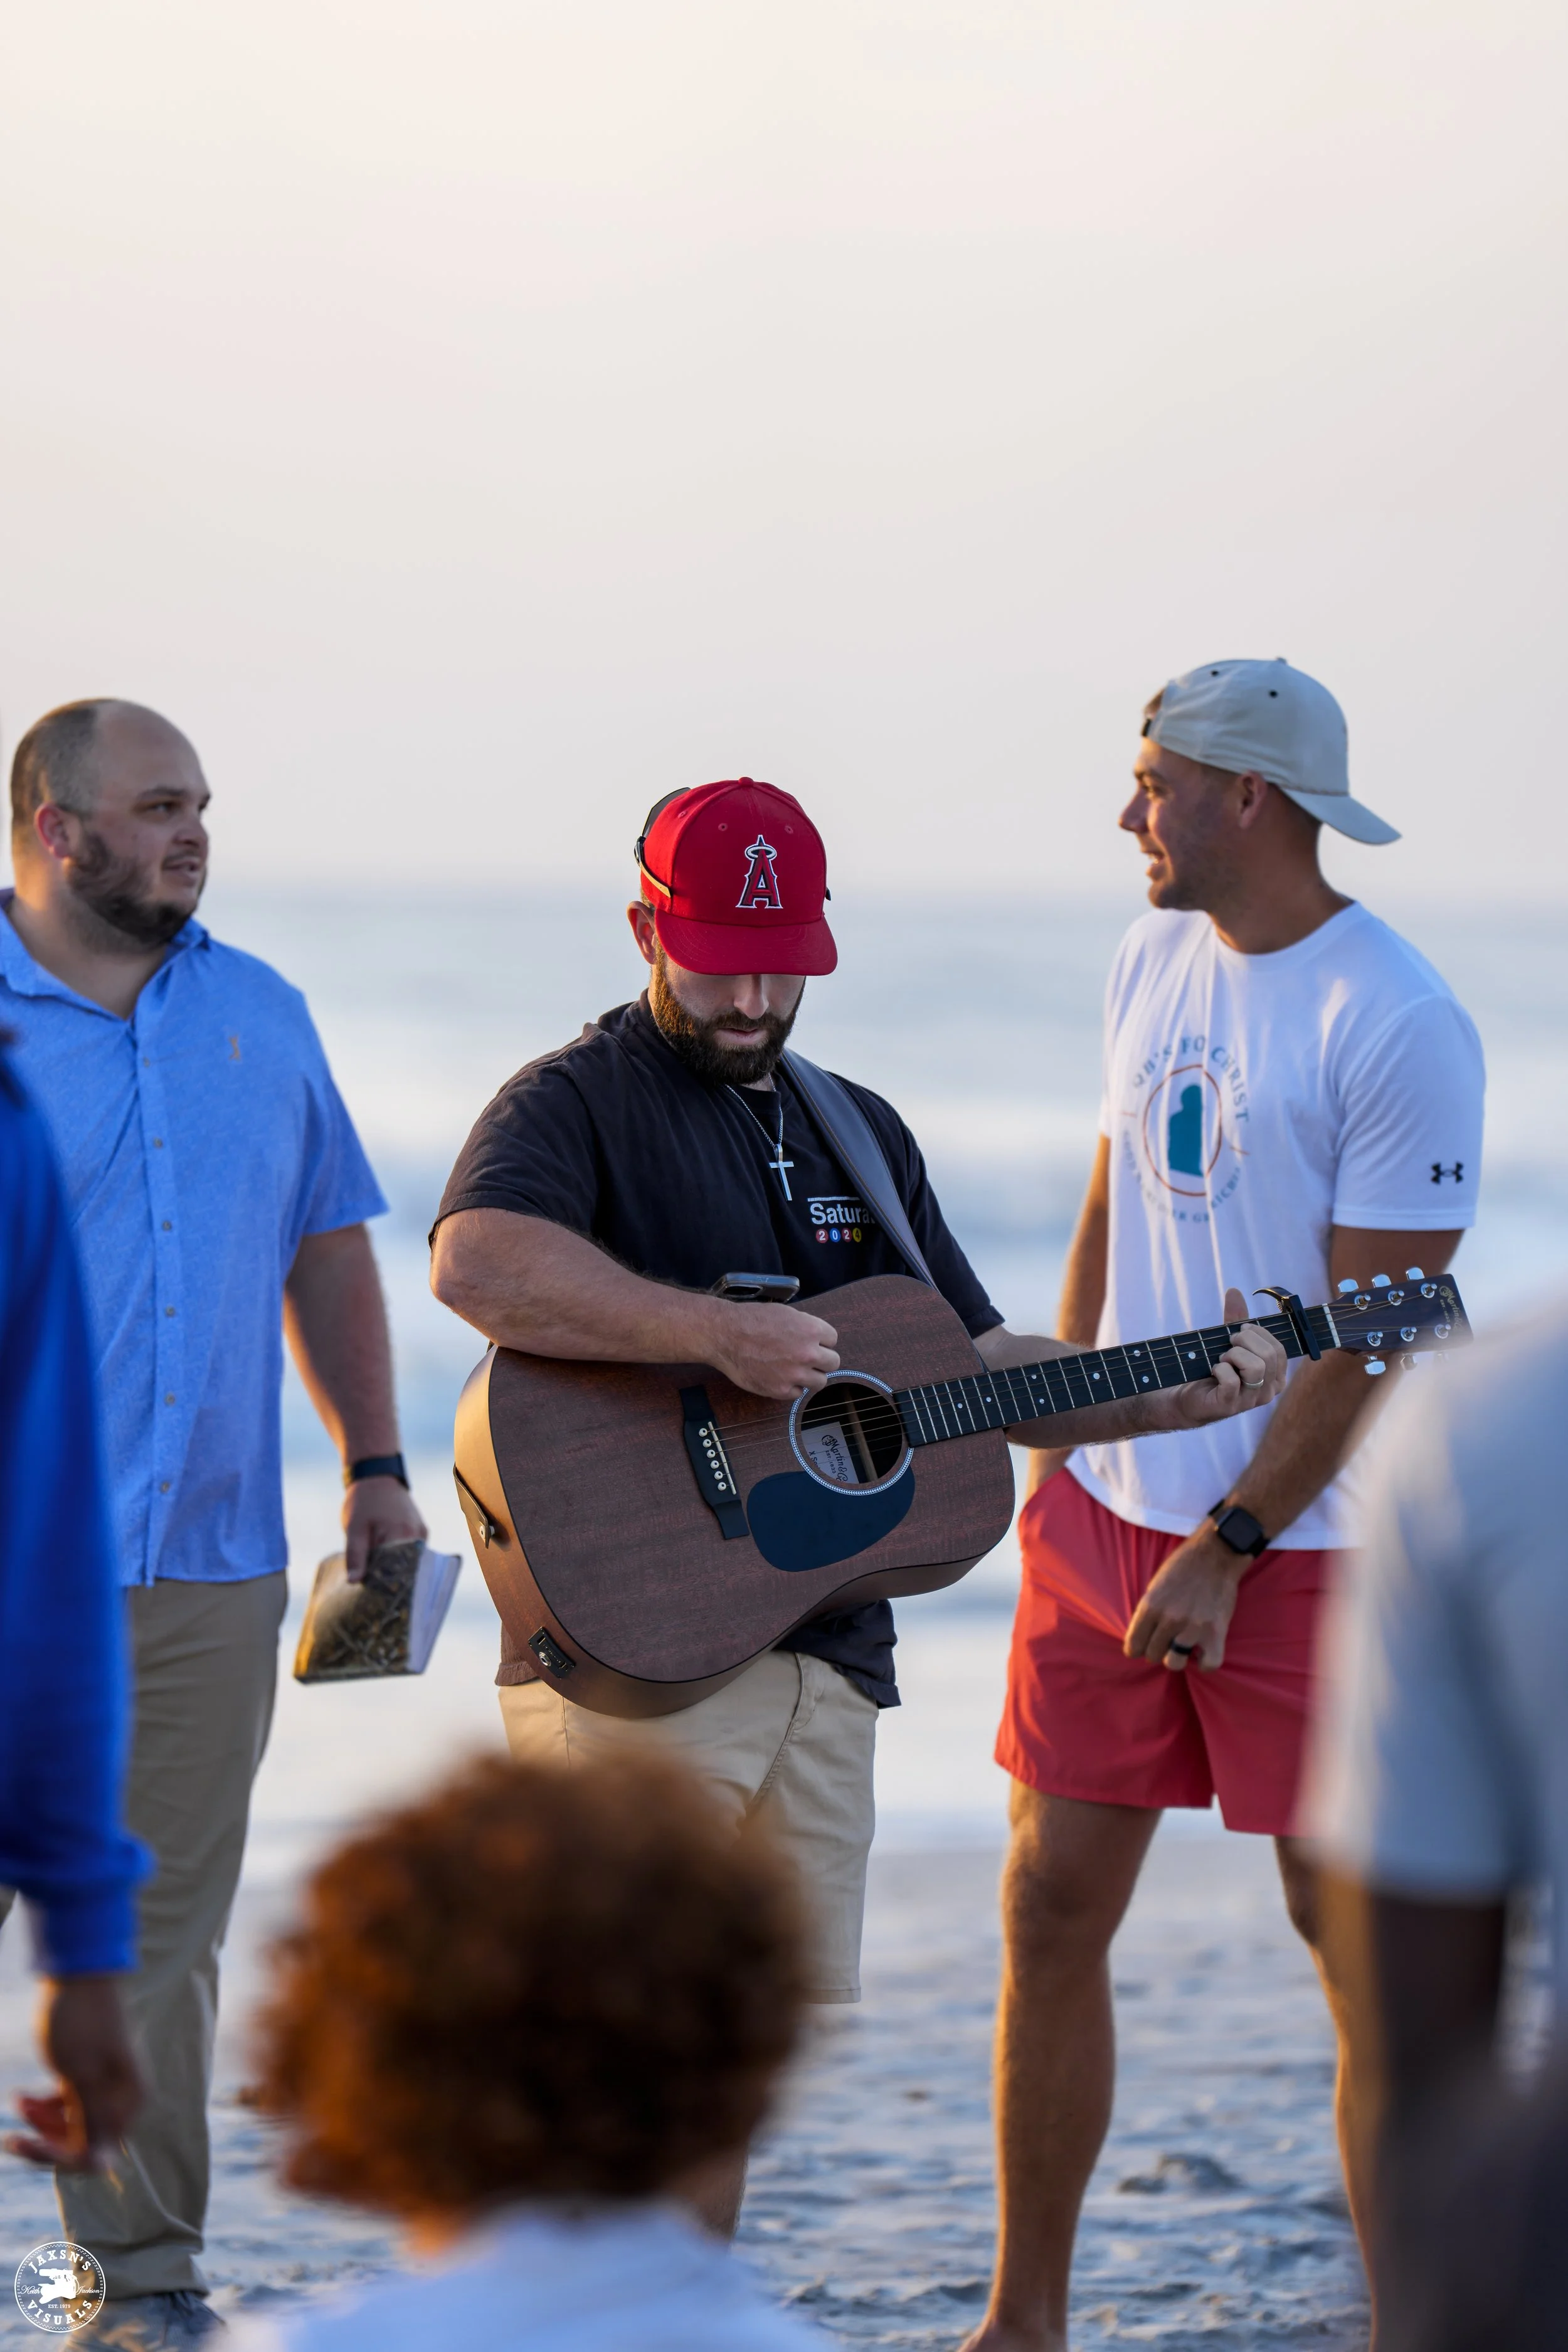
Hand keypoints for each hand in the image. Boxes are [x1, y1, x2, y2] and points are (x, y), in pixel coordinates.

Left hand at [7, 1976, 144, 2171]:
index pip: (94, 2154)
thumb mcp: (79, 2076)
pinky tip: (22, 2095)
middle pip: (82, 2142)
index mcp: (128, 2100)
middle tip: (13, 2124)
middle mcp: (122, 2097)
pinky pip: (67, 2104)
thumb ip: (91, 2122)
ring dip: (40, 2120)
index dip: (58, 2156)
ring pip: (71, 2123)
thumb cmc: (79, 2023)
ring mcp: (105, 2084)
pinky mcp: (88, 2073)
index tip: (23, 2141)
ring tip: (15, 2099)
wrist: (76, 1971)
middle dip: (44, 2136)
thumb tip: (103, 2165)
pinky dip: (44, 2104)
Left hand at [342, 1474, 427, 1583]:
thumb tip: (354, 1582)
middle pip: (407, 1570)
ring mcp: (421, 1533)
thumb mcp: (354, 1528)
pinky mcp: (420, 1531)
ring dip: (395, 1571)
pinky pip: (412, 1554)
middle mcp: (417, 1536)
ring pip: (410, 1563)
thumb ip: (355, 1556)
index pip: (398, 1573)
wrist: (376, 1475)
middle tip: (373, 1593)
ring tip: (377, 1580)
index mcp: (402, 1535)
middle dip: (391, 1582)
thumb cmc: (363, 1501)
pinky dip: (399, 1561)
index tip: (374, 1597)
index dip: (386, 1586)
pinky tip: (385, 1565)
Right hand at [708, 1301, 839, 1400]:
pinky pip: (798, 1393)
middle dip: (821, 1360)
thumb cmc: (751, 1320)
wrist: (726, 1335)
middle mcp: (809, 1353)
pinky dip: (791, 1387)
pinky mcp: (781, 1390)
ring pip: (820, 1381)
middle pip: (832, 1362)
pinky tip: (779, 1377)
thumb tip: (816, 1338)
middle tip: (807, 1359)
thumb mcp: (785, 1313)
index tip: (812, 1343)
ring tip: (795, 1371)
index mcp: (812, 1329)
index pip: (833, 1339)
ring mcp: (796, 1373)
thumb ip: (805, 1327)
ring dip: (810, 1376)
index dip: (821, 1341)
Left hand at [1124, 1527, 1245, 1672]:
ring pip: (1174, 1663)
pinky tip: (1203, 1654)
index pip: (1133, 1646)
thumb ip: (1148, 1611)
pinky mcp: (1216, 1631)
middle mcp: (1169, 1619)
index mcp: (1150, 1606)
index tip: (1143, 1646)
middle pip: (1152, 1655)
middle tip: (1167, 1641)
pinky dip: (1205, 1663)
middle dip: (1158, 1649)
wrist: (1215, 1553)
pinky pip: (1208, 1664)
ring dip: (1177, 1658)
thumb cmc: (1183, 1566)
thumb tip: (1142, 1637)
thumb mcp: (1155, 1585)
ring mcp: (1192, 1627)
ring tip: (1181, 1647)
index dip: (1137, 1648)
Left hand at [1149, 1286, 1286, 1433]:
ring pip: (1256, 1367)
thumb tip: (1234, 1291)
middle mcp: (1268, 1391)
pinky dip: (1220, 1369)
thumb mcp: (1228, 1342)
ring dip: (1234, 1355)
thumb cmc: (1213, 1369)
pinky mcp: (1229, 1406)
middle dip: (1245, 1340)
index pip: (1279, 1349)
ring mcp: (1250, 1401)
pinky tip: (1213, 1370)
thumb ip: (1235, 1319)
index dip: (1259, 1334)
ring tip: (1222, 1358)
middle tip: (1228, 1343)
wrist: (1187, 1396)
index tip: (1240, 1331)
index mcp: (1275, 1376)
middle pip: (1269, 1355)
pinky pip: (1231, 1381)